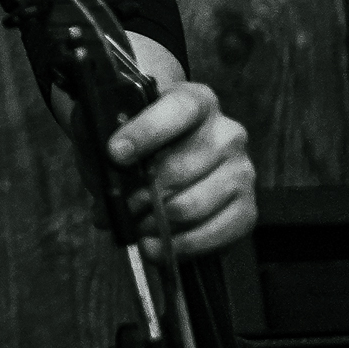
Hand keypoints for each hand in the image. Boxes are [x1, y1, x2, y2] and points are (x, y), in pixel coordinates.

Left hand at [109, 78, 256, 258]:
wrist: (166, 152)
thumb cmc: (134, 137)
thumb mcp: (111, 128)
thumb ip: (102, 148)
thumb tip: (108, 195)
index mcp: (196, 101)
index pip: (178, 110)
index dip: (146, 131)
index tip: (115, 154)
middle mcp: (227, 133)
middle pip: (182, 168)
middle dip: (142, 193)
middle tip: (120, 205)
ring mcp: (242, 171)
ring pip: (194, 204)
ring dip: (157, 222)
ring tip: (134, 226)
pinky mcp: (247, 208)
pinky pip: (217, 234)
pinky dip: (180, 245)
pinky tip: (154, 246)